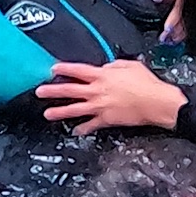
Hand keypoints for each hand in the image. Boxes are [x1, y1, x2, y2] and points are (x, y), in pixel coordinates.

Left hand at [35, 59, 184, 133]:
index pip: (78, 70)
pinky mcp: (107, 120)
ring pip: (75, 109)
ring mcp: (101, 107)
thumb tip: (106, 68)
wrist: (156, 102)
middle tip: (40, 91)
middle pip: (71, 90)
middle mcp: (98, 91)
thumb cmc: (146, 83)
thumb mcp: (130, 65)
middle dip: (53, 90)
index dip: (64, 69)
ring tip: (47, 114)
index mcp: (103, 75)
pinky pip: (91, 125)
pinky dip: (82, 129)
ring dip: (60, 111)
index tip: (52, 68)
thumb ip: (114, 65)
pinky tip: (75, 131)